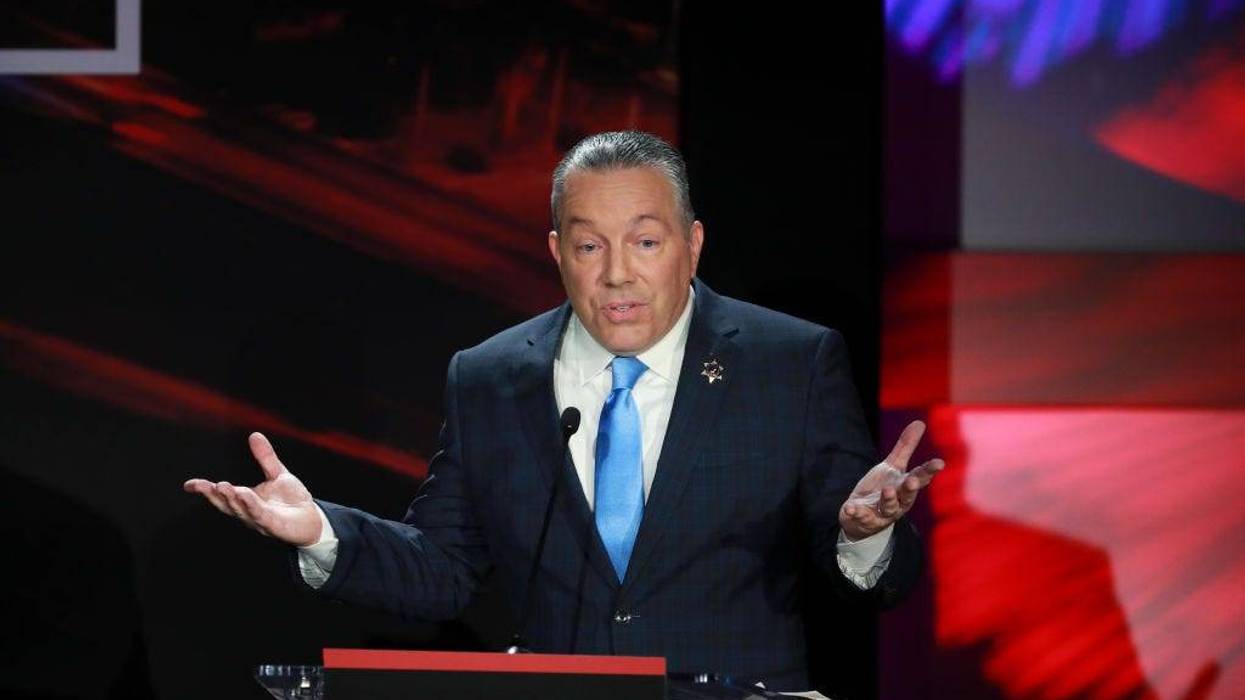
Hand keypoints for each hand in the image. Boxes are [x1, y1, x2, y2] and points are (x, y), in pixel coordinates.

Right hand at [183, 432, 322, 546]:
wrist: (313, 519)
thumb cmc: (292, 500)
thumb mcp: (278, 474)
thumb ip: (265, 457)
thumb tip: (254, 434)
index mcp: (246, 500)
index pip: (221, 495)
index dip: (205, 491)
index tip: (189, 485)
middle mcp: (248, 512)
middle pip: (226, 504)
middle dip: (214, 495)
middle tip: (203, 485)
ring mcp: (260, 520)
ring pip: (241, 511)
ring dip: (231, 499)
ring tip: (222, 486)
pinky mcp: (274, 526)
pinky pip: (261, 516)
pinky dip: (252, 506)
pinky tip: (245, 495)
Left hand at [839, 420, 943, 539]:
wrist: (861, 517)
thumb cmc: (882, 488)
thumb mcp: (892, 466)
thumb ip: (905, 447)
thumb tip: (920, 422)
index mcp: (905, 486)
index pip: (920, 477)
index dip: (929, 471)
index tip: (939, 463)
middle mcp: (898, 502)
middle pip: (907, 496)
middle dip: (910, 489)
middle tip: (912, 481)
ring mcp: (881, 512)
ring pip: (888, 508)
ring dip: (888, 500)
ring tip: (887, 490)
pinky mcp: (864, 519)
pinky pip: (861, 517)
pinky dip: (857, 513)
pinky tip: (851, 508)